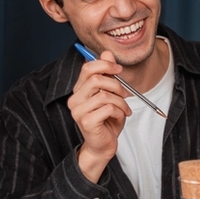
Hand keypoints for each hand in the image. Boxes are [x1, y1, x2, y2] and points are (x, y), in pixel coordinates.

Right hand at [67, 51, 131, 182]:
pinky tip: (119, 117)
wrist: (103, 145)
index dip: (105, 64)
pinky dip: (119, 111)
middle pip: (96, 79)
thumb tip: (107, 53)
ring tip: (124, 109)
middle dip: (116, 85)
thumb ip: (108, 74)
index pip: (88, 68)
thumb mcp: (111, 94)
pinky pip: (108, 108)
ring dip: (120, 102)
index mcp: (79, 90)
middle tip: (125, 94)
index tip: (119, 69)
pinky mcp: (86, 121)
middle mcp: (75, 99)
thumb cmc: (107, 120)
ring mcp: (78, 111)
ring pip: (105, 95)